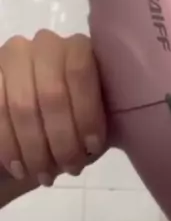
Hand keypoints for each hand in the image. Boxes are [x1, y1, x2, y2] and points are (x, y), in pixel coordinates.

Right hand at [0, 30, 106, 185]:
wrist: (34, 138)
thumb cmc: (74, 133)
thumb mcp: (94, 129)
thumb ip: (104, 122)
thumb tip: (110, 134)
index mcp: (79, 50)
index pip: (80, 71)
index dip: (86, 113)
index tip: (91, 148)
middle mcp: (45, 44)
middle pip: (52, 94)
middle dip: (62, 140)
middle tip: (69, 169)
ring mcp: (12, 56)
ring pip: (22, 106)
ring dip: (35, 148)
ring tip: (45, 176)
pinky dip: (9, 146)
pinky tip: (19, 168)